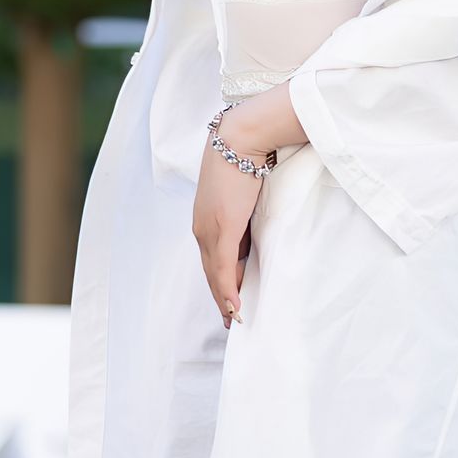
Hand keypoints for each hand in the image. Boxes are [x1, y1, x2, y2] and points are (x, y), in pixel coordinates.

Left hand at [194, 130, 265, 329]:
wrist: (241, 137)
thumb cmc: (245, 158)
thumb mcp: (243, 192)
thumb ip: (244, 212)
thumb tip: (254, 229)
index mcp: (206, 219)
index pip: (212, 258)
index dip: (219, 282)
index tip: (228, 300)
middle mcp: (203, 227)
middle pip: (211, 272)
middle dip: (220, 297)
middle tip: (230, 320)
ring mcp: (211, 230)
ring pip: (215, 275)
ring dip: (224, 300)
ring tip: (234, 319)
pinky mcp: (223, 229)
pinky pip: (224, 268)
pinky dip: (228, 290)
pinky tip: (234, 307)